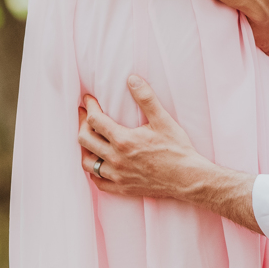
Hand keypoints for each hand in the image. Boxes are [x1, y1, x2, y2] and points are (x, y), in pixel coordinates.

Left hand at [79, 77, 260, 230]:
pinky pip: (98, 181)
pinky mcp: (122, 188)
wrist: (187, 178)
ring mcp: (117, 176)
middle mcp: (116, 159)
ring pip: (88, 163)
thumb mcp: (163, 120)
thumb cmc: (177, 149)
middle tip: (84, 114)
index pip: (95, 121)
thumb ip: (146, 98)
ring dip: (84, 148)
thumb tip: (132, 79)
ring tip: (88, 137)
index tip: (88, 99)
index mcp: (123, 140)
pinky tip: (97, 163)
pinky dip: (94, 171)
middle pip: (85, 140)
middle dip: (81, 123)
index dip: (89, 107)